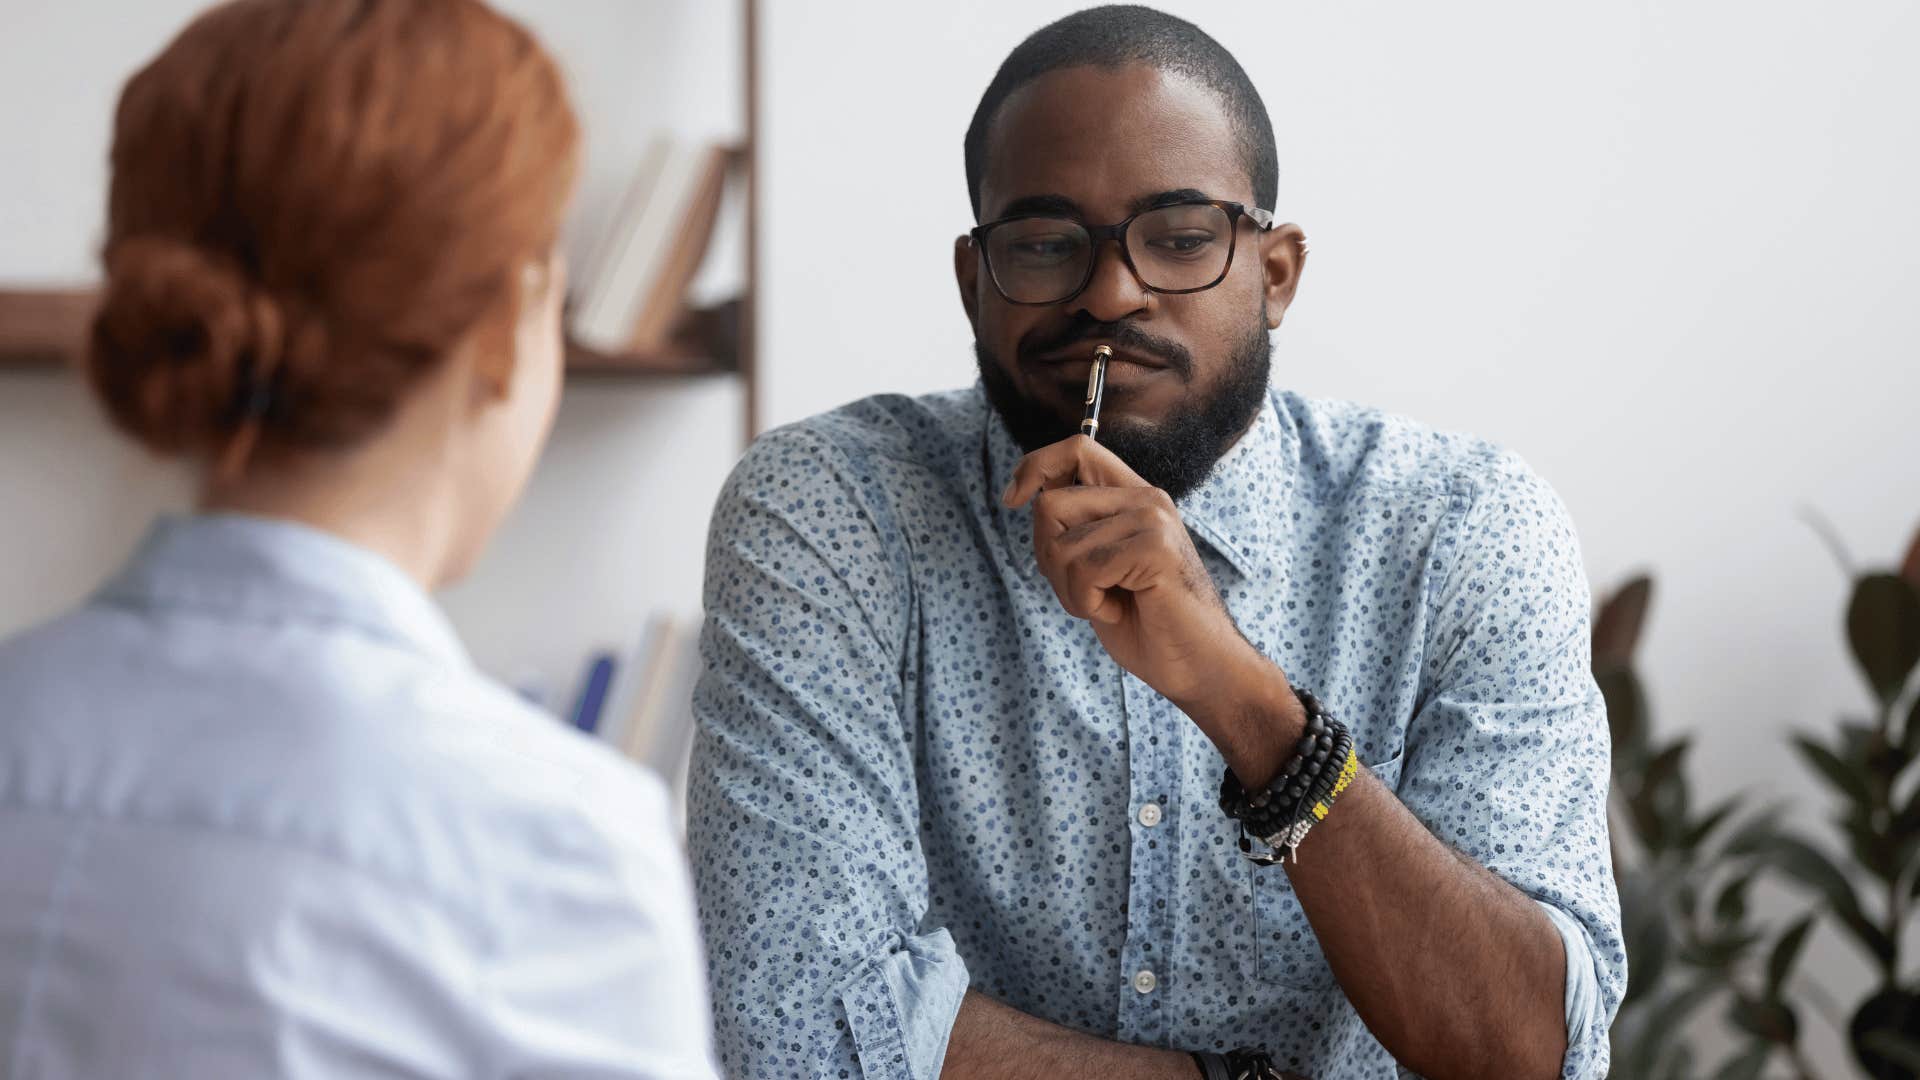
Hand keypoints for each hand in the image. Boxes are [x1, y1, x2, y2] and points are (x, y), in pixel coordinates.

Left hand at [1001, 435, 1264, 712]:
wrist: (1197, 666)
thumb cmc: (1145, 623)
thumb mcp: (1097, 567)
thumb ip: (1073, 529)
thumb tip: (1026, 495)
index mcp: (1134, 497)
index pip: (1077, 448)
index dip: (1035, 466)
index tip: (1011, 500)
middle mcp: (1146, 499)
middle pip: (1051, 504)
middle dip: (1048, 557)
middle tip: (1085, 590)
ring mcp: (1153, 520)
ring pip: (1060, 544)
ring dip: (1070, 589)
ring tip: (1106, 604)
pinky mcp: (1155, 548)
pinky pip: (1083, 570)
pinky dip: (1086, 602)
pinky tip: (1117, 610)